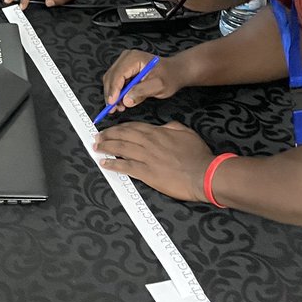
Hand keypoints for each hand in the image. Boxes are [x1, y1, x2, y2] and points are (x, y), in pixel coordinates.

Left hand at [94, 121, 214, 202]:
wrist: (204, 174)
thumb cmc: (198, 156)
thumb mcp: (186, 133)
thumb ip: (171, 127)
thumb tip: (163, 126)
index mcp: (157, 132)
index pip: (133, 126)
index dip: (120, 127)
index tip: (112, 129)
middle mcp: (149, 143)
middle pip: (123, 135)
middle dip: (108, 135)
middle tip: (98, 136)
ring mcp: (146, 157)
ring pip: (120, 148)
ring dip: (106, 146)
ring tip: (96, 147)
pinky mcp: (147, 173)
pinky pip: (125, 166)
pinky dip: (113, 163)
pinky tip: (105, 163)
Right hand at [100, 50, 185, 115]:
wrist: (174, 71)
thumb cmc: (169, 77)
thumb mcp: (159, 86)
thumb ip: (142, 92)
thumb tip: (126, 101)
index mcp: (134, 58)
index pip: (118, 75)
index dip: (113, 91)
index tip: (112, 104)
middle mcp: (126, 57)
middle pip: (111, 77)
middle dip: (110, 94)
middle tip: (113, 109)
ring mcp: (124, 61)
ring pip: (110, 79)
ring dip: (112, 94)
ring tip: (119, 107)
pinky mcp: (124, 67)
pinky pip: (115, 80)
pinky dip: (116, 92)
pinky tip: (121, 101)